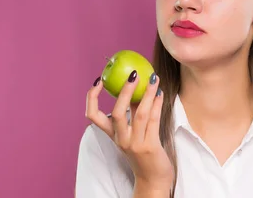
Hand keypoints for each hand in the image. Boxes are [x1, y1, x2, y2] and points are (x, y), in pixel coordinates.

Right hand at [86, 70, 173, 191]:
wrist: (153, 179)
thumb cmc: (143, 151)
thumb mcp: (133, 132)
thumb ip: (132, 111)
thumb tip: (135, 85)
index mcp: (112, 135)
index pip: (93, 116)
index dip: (92, 97)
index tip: (99, 80)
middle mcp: (121, 139)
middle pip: (117, 113)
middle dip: (125, 91)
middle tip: (133, 74)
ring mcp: (135, 144)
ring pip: (139, 114)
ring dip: (147, 93)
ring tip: (153, 78)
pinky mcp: (150, 147)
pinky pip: (153, 120)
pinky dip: (157, 104)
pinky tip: (161, 93)